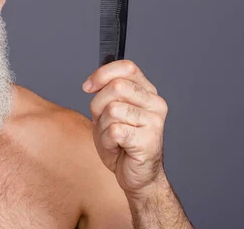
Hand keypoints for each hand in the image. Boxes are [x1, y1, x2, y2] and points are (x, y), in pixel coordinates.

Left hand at [83, 60, 168, 197]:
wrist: (135, 175)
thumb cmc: (121, 143)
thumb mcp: (108, 111)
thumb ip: (106, 93)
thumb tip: (92, 82)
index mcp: (147, 92)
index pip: (127, 67)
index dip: (102, 73)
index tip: (88, 87)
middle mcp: (155, 103)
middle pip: (116, 87)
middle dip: (98, 104)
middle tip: (103, 121)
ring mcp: (155, 121)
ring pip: (113, 109)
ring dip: (103, 127)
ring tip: (113, 137)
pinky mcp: (149, 140)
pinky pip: (114, 130)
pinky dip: (107, 141)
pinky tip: (117, 147)